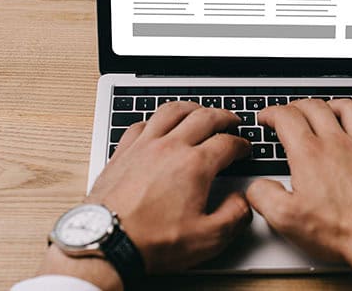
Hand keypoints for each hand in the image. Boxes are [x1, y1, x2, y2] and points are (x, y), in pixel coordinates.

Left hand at [41, 102, 252, 288]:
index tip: (244, 148)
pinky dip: (156, 120)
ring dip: (191, 108)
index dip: (241, 144)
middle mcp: (170, 148)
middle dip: (224, 117)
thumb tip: (242, 201)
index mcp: (195, 165)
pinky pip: (142, 123)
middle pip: (204, 117)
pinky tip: (158, 125)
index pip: (227, 143)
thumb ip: (235, 216)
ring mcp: (144, 146)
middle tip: (231, 121)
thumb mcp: (208, 239)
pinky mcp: (123, 152)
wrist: (107, 242)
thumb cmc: (151, 241)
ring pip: (172, 111)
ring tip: (200, 111)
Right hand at [246, 99, 351, 290]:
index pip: (287, 117)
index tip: (266, 117)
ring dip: (333, 104)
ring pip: (350, 109)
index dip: (271, 112)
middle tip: (289, 113)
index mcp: (311, 155)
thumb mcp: (286, 220)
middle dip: (297, 105)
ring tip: (325, 109)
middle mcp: (339, 144)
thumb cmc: (341, 232)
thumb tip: (256, 187)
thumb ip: (263, 196)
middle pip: (316, 107)